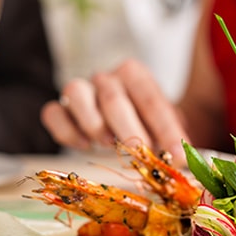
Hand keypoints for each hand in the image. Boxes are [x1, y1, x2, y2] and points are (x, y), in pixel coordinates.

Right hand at [41, 59, 189, 162]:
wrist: (129, 122)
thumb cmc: (148, 124)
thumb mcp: (167, 127)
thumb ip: (173, 139)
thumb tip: (182, 160)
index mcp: (135, 75)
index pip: (151, 98)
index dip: (166, 128)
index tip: (176, 154)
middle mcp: (106, 78)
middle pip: (113, 97)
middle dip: (128, 128)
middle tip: (140, 152)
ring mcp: (81, 90)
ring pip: (76, 92)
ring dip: (92, 122)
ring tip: (108, 144)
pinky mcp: (60, 108)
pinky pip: (53, 112)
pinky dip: (65, 129)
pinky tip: (82, 145)